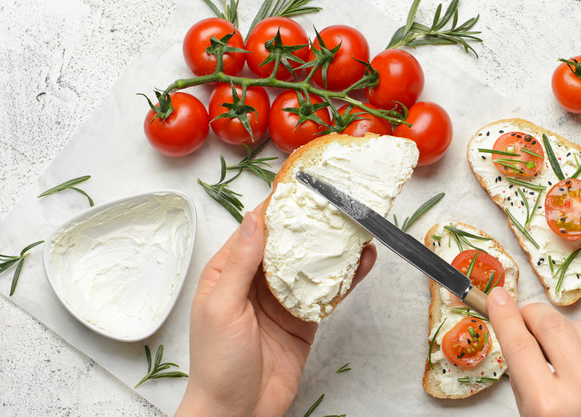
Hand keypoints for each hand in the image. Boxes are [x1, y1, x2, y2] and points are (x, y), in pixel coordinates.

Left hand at [176, 204, 376, 416]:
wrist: (237, 412)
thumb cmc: (218, 363)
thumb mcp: (222, 307)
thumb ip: (241, 263)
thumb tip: (255, 219)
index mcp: (228, 272)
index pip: (255, 230)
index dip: (277, 207)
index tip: (300, 186)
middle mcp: (256, 281)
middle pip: (288, 242)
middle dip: (311, 222)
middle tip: (337, 199)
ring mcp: (282, 299)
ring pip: (311, 264)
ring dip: (333, 246)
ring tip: (357, 225)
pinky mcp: (305, 318)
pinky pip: (327, 293)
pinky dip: (346, 277)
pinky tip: (362, 261)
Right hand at [486, 287, 580, 416]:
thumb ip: (527, 382)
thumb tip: (520, 336)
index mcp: (549, 406)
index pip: (518, 344)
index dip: (504, 315)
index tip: (497, 297)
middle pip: (551, 323)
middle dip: (532, 313)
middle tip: (525, 317)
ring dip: (565, 332)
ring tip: (562, 353)